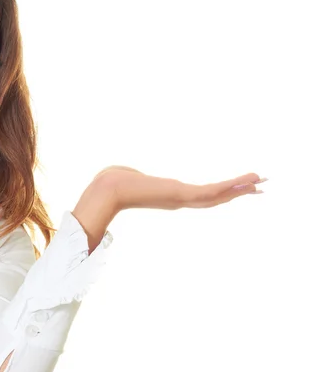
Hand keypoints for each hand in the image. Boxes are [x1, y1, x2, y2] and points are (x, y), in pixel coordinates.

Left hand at [98, 165, 267, 210]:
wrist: (108, 190)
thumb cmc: (113, 182)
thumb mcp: (128, 175)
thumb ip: (131, 176)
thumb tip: (121, 172)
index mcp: (170, 195)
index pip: (201, 194)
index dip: (220, 193)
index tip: (235, 190)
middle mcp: (180, 200)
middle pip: (215, 198)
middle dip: (237, 192)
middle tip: (260, 187)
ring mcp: (182, 199)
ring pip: (218, 195)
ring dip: (240, 189)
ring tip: (262, 182)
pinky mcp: (181, 195)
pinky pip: (211, 191)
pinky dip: (231, 186)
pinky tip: (247, 182)